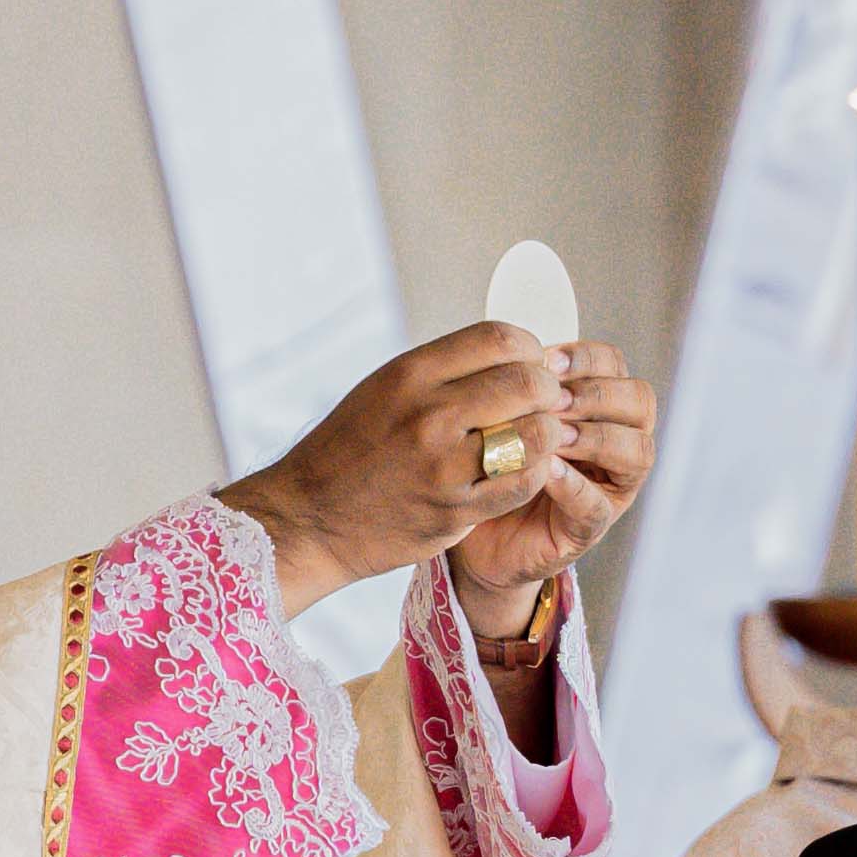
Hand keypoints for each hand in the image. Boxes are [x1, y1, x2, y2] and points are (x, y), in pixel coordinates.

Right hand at [218, 322, 567, 617]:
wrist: (308, 518)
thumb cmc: (350, 450)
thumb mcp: (384, 389)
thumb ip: (444, 371)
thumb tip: (509, 355)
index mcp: (410, 374)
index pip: (500, 338)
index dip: (530, 349)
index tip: (530, 366)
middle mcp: (428, 415)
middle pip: (527, 382)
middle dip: (548, 390)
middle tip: (544, 403)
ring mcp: (442, 466)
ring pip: (534, 434)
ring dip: (547, 434)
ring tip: (537, 438)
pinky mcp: (453, 511)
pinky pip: (522, 483)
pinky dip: (534, 473)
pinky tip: (522, 470)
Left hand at [448, 341, 655, 620]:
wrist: (471, 532)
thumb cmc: (490, 461)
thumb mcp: (502, 412)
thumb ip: (518, 383)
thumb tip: (514, 343)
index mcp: (597, 405)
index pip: (615, 366)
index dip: (587, 358)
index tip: (547, 361)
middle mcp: (616, 442)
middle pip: (639, 402)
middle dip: (597, 394)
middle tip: (553, 398)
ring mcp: (609, 487)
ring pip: (635, 452)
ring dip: (595, 436)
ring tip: (554, 433)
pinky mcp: (587, 528)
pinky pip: (596, 506)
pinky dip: (574, 486)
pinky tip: (547, 470)